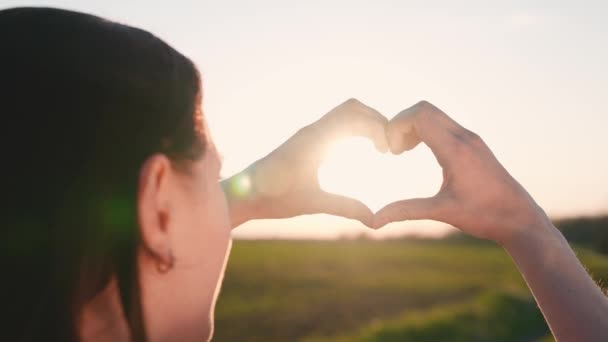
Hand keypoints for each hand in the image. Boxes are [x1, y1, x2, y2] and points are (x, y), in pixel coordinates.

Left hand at [224, 99, 387, 227]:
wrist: (243, 195)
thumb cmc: (273, 198)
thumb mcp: (312, 203)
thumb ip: (344, 207)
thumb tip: (373, 219)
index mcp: (313, 139)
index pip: (352, 115)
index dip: (377, 126)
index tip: (388, 151)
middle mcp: (311, 130)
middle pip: (352, 108)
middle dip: (376, 121)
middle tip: (389, 147)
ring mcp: (308, 134)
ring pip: (343, 115)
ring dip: (365, 124)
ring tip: (381, 149)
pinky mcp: (306, 142)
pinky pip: (335, 126)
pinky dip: (354, 131)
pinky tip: (362, 150)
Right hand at [373, 101, 549, 244]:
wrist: (520, 218)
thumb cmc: (484, 216)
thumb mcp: (441, 212)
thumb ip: (406, 211)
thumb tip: (374, 221)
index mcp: (455, 150)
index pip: (419, 116)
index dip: (396, 127)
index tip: (390, 152)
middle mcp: (464, 137)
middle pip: (424, 108)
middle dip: (401, 123)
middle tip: (393, 150)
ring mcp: (471, 138)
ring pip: (434, 114)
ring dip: (413, 126)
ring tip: (402, 151)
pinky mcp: (474, 144)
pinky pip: (444, 124)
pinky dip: (426, 130)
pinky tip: (420, 152)